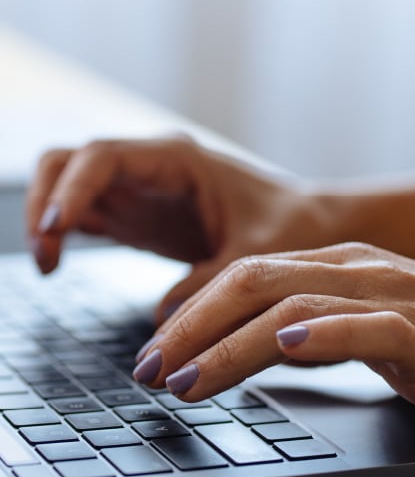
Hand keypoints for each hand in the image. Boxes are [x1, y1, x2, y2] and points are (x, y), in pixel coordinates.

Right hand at [26, 137, 330, 318]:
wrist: (308, 224)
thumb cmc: (291, 225)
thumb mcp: (259, 255)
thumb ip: (214, 282)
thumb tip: (166, 320)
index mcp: (179, 159)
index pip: (104, 157)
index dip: (71, 188)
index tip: (56, 227)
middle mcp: (151, 167)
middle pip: (69, 161)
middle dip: (45, 200)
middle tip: (46, 254)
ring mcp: (140, 191)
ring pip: (67, 185)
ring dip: (47, 217)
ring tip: (49, 263)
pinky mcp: (137, 217)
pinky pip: (84, 213)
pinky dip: (62, 233)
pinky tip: (59, 264)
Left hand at [133, 242, 414, 427]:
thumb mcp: (387, 327)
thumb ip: (331, 328)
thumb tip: (266, 348)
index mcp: (350, 267)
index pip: (250, 278)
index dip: (192, 315)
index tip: (154, 356)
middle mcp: (367, 273)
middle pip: (256, 283)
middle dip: (190, 327)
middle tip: (146, 370)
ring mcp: (403, 302)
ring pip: (299, 307)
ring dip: (233, 343)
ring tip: (186, 378)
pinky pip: (376, 331)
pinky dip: (329, 336)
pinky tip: (291, 347)